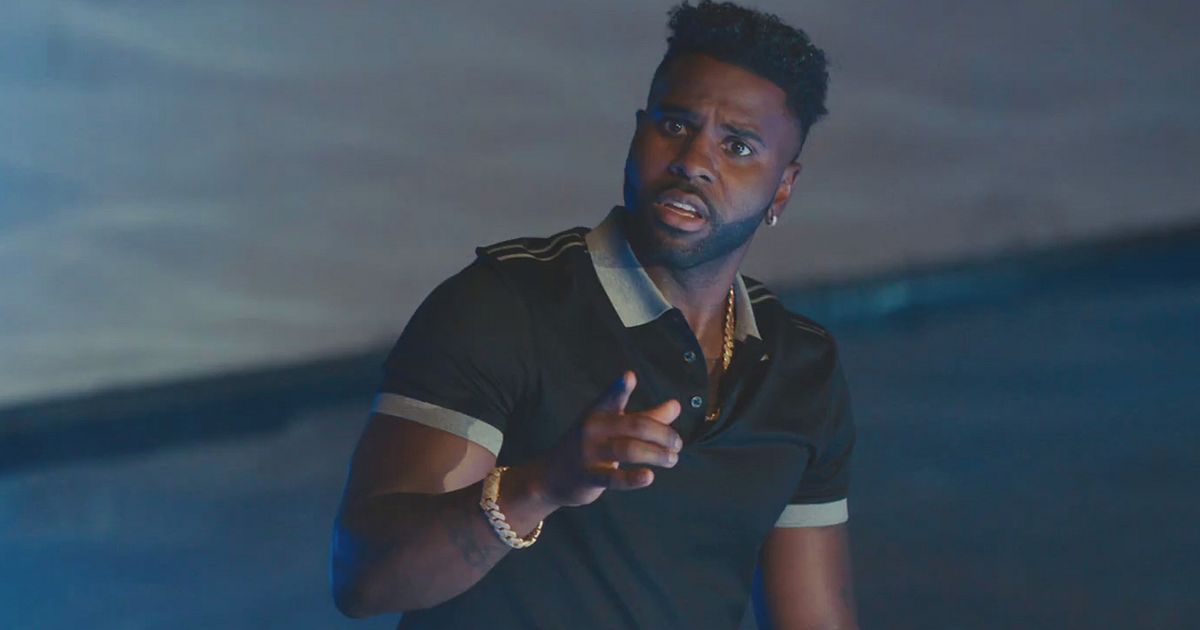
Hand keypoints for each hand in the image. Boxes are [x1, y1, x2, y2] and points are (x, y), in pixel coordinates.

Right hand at [531, 371, 681, 507]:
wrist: (551, 476)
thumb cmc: (590, 446)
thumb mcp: (614, 427)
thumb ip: (646, 417)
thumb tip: (676, 405)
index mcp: (599, 412)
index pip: (611, 397)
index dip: (619, 388)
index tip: (629, 377)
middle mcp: (592, 429)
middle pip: (634, 425)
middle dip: (662, 434)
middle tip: (678, 443)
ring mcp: (589, 452)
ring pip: (628, 449)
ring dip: (656, 454)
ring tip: (672, 459)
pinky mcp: (588, 476)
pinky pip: (613, 478)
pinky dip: (633, 478)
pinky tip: (649, 476)